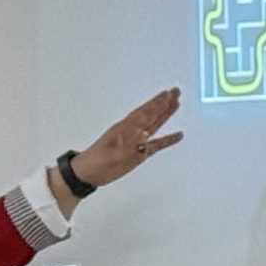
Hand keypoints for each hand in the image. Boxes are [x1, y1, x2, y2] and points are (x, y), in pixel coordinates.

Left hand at [67, 87, 183, 189]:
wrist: (88, 173)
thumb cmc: (96, 162)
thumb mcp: (113, 156)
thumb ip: (130, 147)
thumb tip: (146, 136)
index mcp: (124, 129)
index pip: (144, 113)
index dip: (157, 103)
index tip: (168, 94)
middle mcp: (132, 132)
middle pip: (151, 114)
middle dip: (163, 103)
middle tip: (175, 91)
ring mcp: (136, 142)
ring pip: (154, 124)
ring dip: (165, 114)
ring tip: (176, 104)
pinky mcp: (139, 153)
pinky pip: (157, 144)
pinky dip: (168, 139)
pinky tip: (177, 135)